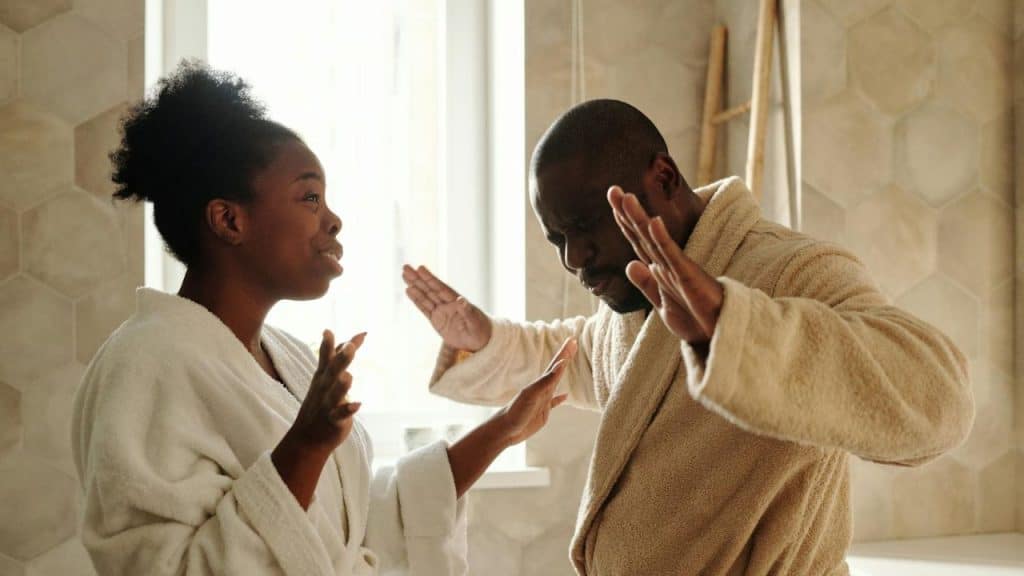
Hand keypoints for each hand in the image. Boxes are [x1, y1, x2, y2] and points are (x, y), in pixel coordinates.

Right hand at [290, 330, 364, 451]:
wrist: (306, 439)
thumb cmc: (320, 404)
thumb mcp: (326, 379)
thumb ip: (337, 358)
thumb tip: (352, 339)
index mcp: (323, 377)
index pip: (326, 358)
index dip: (329, 345)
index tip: (328, 331)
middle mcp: (324, 388)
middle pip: (332, 372)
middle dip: (340, 359)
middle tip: (350, 347)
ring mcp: (327, 405)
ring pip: (335, 394)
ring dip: (342, 385)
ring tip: (349, 376)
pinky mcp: (333, 420)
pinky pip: (340, 415)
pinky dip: (347, 410)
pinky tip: (357, 405)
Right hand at [402, 264, 491, 351]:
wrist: (481, 341)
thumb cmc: (481, 330)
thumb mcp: (475, 322)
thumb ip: (467, 312)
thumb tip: (461, 300)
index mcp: (456, 301)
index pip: (441, 288)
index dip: (430, 278)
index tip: (420, 268)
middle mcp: (447, 303)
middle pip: (430, 289)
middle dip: (418, 278)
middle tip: (405, 267)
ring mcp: (441, 311)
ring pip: (425, 297)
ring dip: (415, 286)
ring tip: (404, 275)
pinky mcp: (437, 320)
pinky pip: (425, 309)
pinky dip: (417, 300)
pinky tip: (409, 290)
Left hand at [493, 338, 576, 444]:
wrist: (505, 429)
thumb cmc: (516, 412)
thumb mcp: (532, 395)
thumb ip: (546, 380)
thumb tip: (561, 364)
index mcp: (541, 383)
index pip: (556, 364)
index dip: (564, 352)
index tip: (572, 340)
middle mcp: (542, 389)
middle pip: (557, 369)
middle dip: (565, 356)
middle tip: (573, 344)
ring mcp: (543, 400)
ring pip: (556, 382)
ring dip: (562, 372)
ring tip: (567, 363)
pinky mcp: (542, 412)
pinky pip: (554, 402)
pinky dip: (560, 398)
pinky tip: (564, 396)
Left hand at [608, 186, 722, 347]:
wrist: (718, 333)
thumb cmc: (693, 317)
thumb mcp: (661, 302)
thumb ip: (646, 284)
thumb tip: (630, 265)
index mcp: (659, 268)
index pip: (638, 241)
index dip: (624, 222)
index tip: (613, 203)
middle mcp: (666, 263)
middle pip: (642, 234)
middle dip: (627, 212)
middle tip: (612, 189)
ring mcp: (676, 267)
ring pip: (653, 239)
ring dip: (639, 218)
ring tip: (627, 197)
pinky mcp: (687, 275)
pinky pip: (671, 255)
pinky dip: (662, 239)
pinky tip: (654, 222)